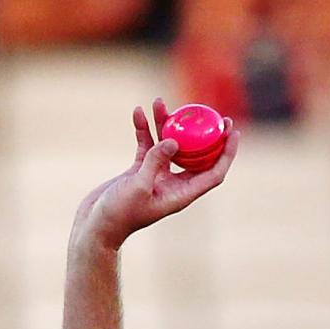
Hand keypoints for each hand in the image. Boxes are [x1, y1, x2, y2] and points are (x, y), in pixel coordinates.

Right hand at [70, 101, 238, 251]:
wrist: (97, 226)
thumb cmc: (119, 215)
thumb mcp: (138, 187)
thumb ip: (156, 163)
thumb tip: (174, 141)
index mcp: (182, 194)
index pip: (214, 172)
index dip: (226, 152)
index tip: (232, 131)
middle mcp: (174, 185)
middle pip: (195, 155)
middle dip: (203, 133)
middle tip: (210, 112)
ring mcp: (157, 176)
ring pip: (168, 145)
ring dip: (165, 124)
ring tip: (159, 102)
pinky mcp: (140, 170)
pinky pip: (146, 145)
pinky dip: (143, 130)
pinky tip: (138, 112)